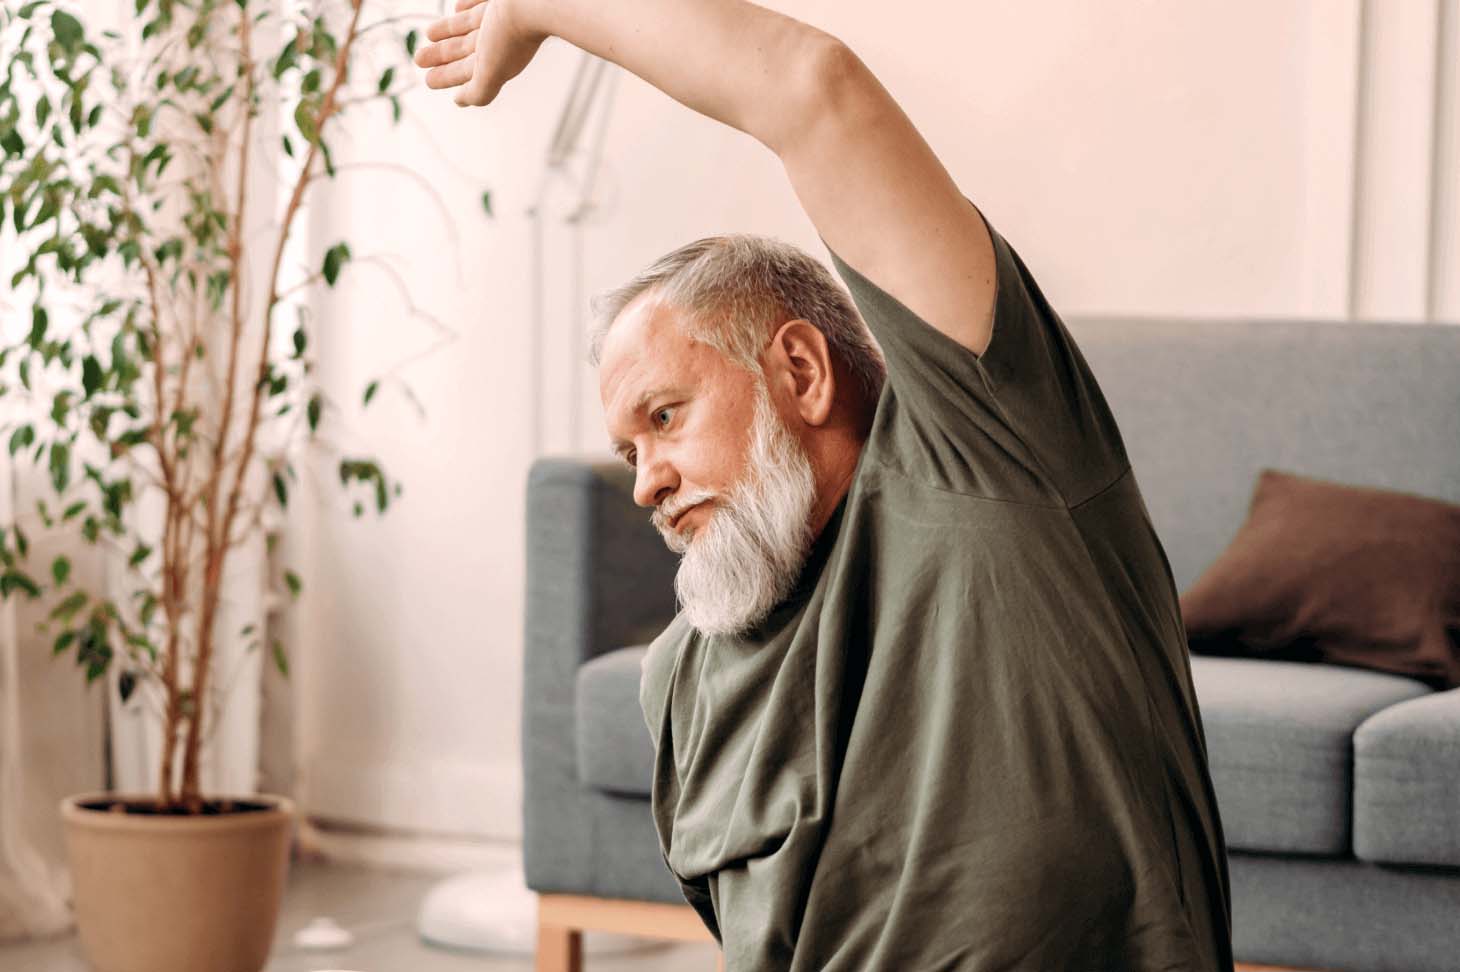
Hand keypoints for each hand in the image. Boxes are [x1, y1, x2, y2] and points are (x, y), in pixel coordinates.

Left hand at [414, 0, 544, 106]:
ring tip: (429, 35)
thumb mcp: (490, 72)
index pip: (467, 73)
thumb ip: (479, 91)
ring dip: (447, 32)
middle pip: (464, 51)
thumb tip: (462, 101)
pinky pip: (479, 3)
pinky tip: (457, 8)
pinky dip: (466, 6)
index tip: (430, 81)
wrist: (537, 2)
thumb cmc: (512, 36)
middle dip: (441, 57)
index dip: (448, 77)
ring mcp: (499, 18)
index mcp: (497, 61)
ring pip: (466, 27)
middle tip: (420, 59)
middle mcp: (499, 41)